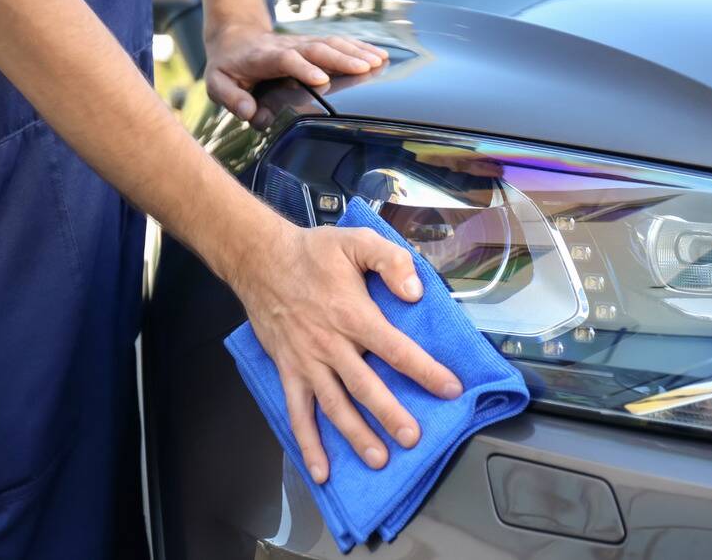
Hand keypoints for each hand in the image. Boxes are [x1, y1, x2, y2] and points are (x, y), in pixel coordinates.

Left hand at [204, 21, 388, 120]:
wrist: (235, 36)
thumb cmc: (228, 66)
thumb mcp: (217, 84)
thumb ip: (231, 98)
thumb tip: (250, 113)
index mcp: (263, 58)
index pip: (285, 59)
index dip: (302, 67)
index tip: (321, 79)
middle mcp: (286, 47)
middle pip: (316, 49)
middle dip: (342, 58)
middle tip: (366, 68)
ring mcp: (301, 44)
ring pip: (331, 43)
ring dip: (356, 51)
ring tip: (379, 61)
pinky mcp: (312, 45)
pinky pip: (338, 43)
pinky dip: (360, 47)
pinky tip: (379, 55)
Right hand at [231, 221, 462, 483]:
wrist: (260, 259)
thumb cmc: (312, 252)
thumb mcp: (357, 241)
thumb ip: (391, 261)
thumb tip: (414, 293)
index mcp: (353, 314)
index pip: (395, 348)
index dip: (424, 370)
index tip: (450, 389)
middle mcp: (331, 344)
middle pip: (365, 386)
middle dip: (390, 415)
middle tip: (412, 438)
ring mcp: (307, 362)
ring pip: (334, 406)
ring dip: (356, 435)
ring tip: (378, 459)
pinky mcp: (288, 371)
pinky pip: (297, 412)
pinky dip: (307, 443)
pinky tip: (321, 469)